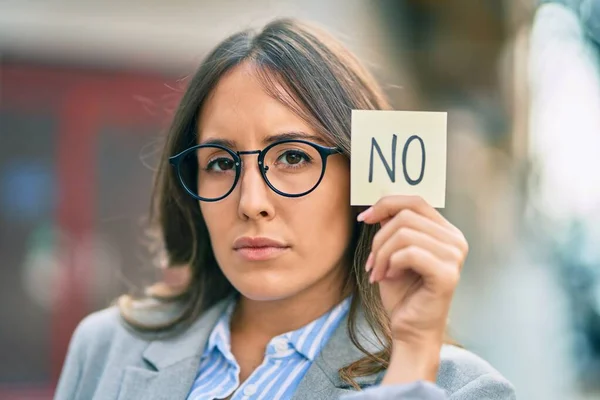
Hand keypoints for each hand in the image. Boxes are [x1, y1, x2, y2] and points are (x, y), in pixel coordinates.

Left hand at [357, 196, 467, 380]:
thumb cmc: (403, 293)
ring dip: (381, 254)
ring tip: (377, 272)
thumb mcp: (392, 252)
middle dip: (379, 238)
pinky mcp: (447, 274)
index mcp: (446, 232)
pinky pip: (408, 253)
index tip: (363, 218)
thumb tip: (379, 207)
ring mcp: (454, 257)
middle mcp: (456, 241)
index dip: (386, 204)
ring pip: (404, 234)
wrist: (410, 329)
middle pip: (405, 216)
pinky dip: (390, 264)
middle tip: (371, 263)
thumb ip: (393, 228)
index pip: (416, 202)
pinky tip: (388, 278)